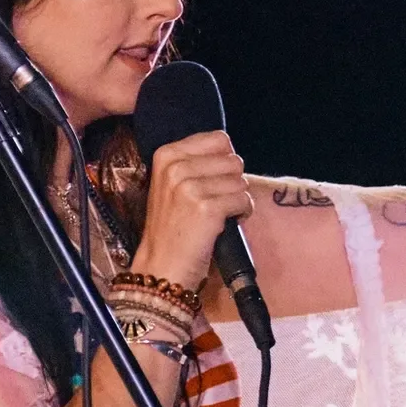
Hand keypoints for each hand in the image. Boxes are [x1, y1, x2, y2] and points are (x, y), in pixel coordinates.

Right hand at [129, 131, 253, 291]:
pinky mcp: (207, 208)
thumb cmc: (171, 228)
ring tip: (218, 214)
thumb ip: (195, 162)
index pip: (219, 139)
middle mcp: (176, 167)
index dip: (224, 162)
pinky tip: (224, 224)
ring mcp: (190, 187)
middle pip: (233, 160)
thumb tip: (230, 152)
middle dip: (232, 182)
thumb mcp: (171, 184)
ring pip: (241, 181)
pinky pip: (244, 200)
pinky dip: (242, 213)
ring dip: (237, 199)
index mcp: (166, 155)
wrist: (160, 267)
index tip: (213, 181)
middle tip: (216, 202)